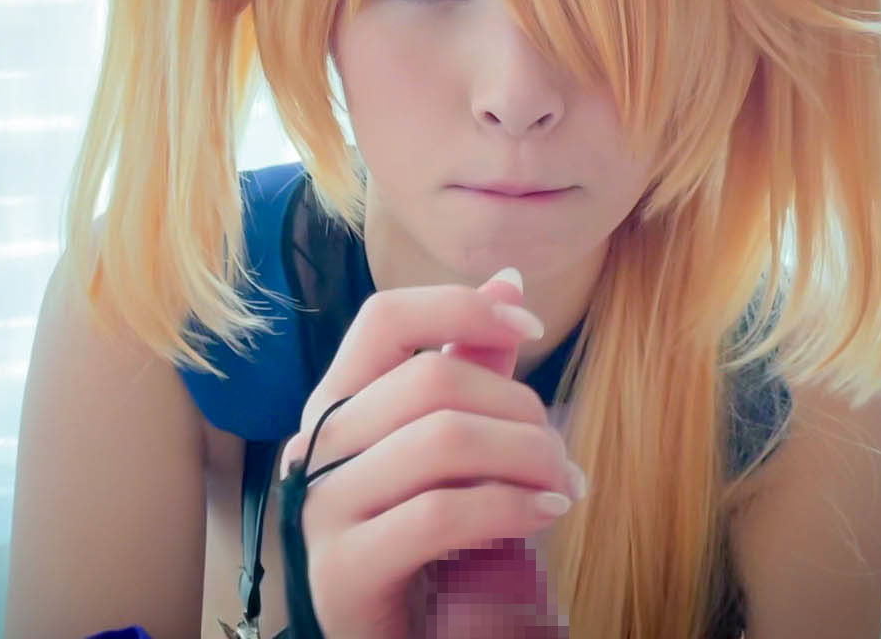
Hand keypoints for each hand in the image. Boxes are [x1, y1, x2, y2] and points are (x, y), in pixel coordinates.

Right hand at [282, 269, 584, 638]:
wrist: (394, 637)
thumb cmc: (423, 538)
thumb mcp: (448, 447)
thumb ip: (471, 366)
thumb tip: (507, 278)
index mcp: (338, 402)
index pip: (384, 316)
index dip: (461, 306)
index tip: (532, 327)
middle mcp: (317, 444)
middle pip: (432, 377)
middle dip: (519, 405)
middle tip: (562, 455)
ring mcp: (321, 506)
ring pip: (443, 439)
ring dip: (527, 457)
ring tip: (563, 487)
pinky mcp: (344, 569)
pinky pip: (439, 514)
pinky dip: (510, 507)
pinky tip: (544, 514)